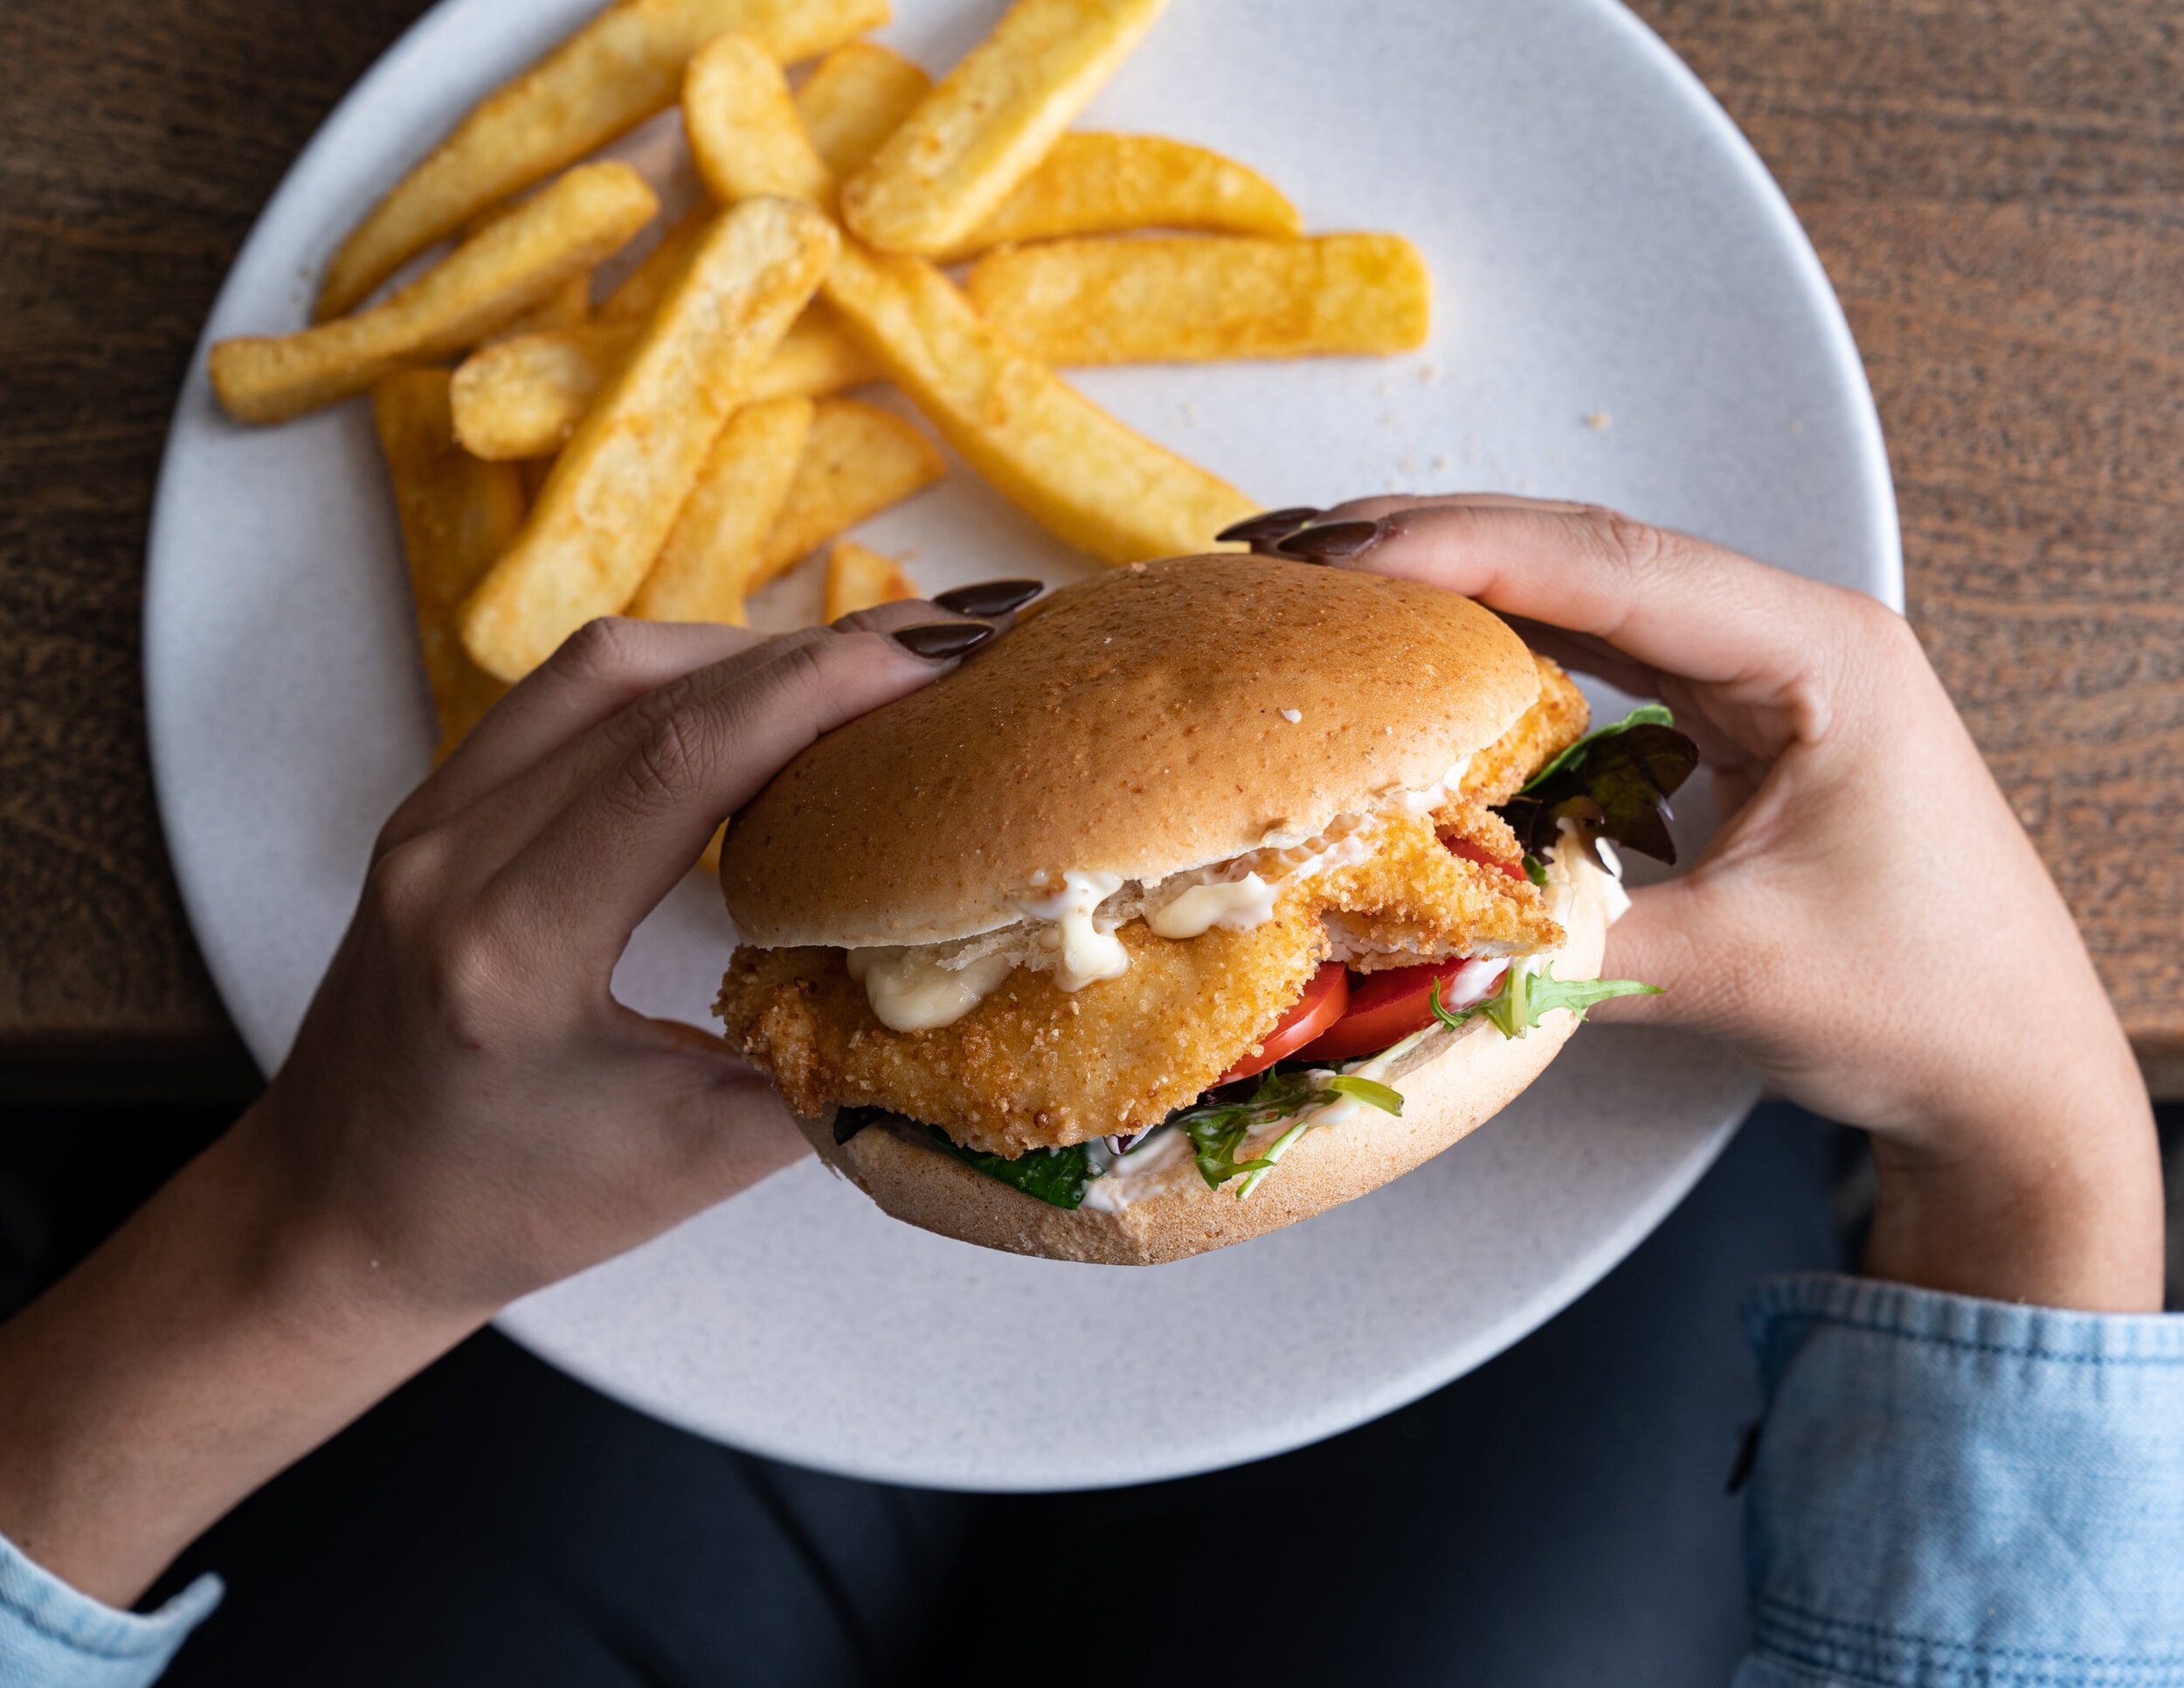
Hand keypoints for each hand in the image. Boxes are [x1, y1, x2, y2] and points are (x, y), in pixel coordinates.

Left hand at [0, 606, 981, 1603]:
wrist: (333, 1220)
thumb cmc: (506, 1209)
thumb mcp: (688, 1165)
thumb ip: (829, 1080)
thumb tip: (967, 1006)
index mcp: (511, 949)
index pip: (681, 760)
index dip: (821, 687)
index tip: (942, 657)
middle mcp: (452, 857)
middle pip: (651, 689)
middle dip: (811, 654)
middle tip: (942, 648)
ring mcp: (428, 818)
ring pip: (602, 668)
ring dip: (742, 651)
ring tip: (862, 671)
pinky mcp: (433, 807)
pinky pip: (565, 697)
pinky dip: (677, 678)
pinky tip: (754, 705)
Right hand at [1273, 496, 2161, 1312]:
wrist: (2013, 1070)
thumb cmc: (1924, 1004)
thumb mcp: (1734, 971)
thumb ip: (1566, 944)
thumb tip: (1408, 935)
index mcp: (1816, 653)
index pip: (1613, 570)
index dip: (1462, 553)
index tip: (1335, 560)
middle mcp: (1784, 634)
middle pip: (1582, 550)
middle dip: (1427, 540)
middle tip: (1285, 551)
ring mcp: (1756, 668)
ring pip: (1579, 588)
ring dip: (1451, 579)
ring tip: (1316, 580)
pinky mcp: (1729, 715)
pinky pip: (1594, 651)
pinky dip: (1496, 643)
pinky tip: (1410, 651)